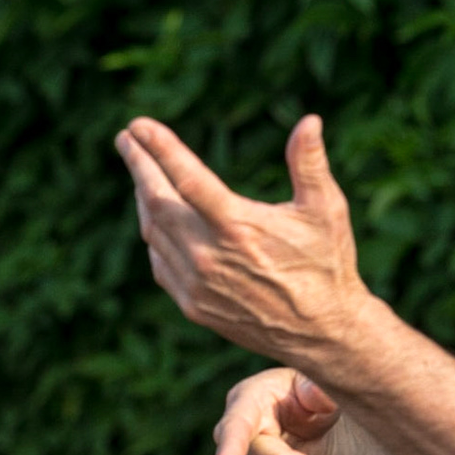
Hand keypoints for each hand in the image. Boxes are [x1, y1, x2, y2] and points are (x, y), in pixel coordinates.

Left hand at [114, 114, 371, 364]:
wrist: (323, 333)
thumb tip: (310, 120)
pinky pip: (160, 263)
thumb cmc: (328, 264)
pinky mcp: (194, 306)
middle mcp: (210, 256)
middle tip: (126, 137)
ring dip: (144, 197)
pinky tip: (156, 220)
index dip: (160, 149)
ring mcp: (197, 284)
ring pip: (153, 232)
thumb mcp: (326, 210)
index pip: (186, 178)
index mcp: (238, 227)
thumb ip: (310, 164)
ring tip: (142, 172)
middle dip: (138, 164)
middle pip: (157, 201)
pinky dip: (154, 235)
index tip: (139, 125)